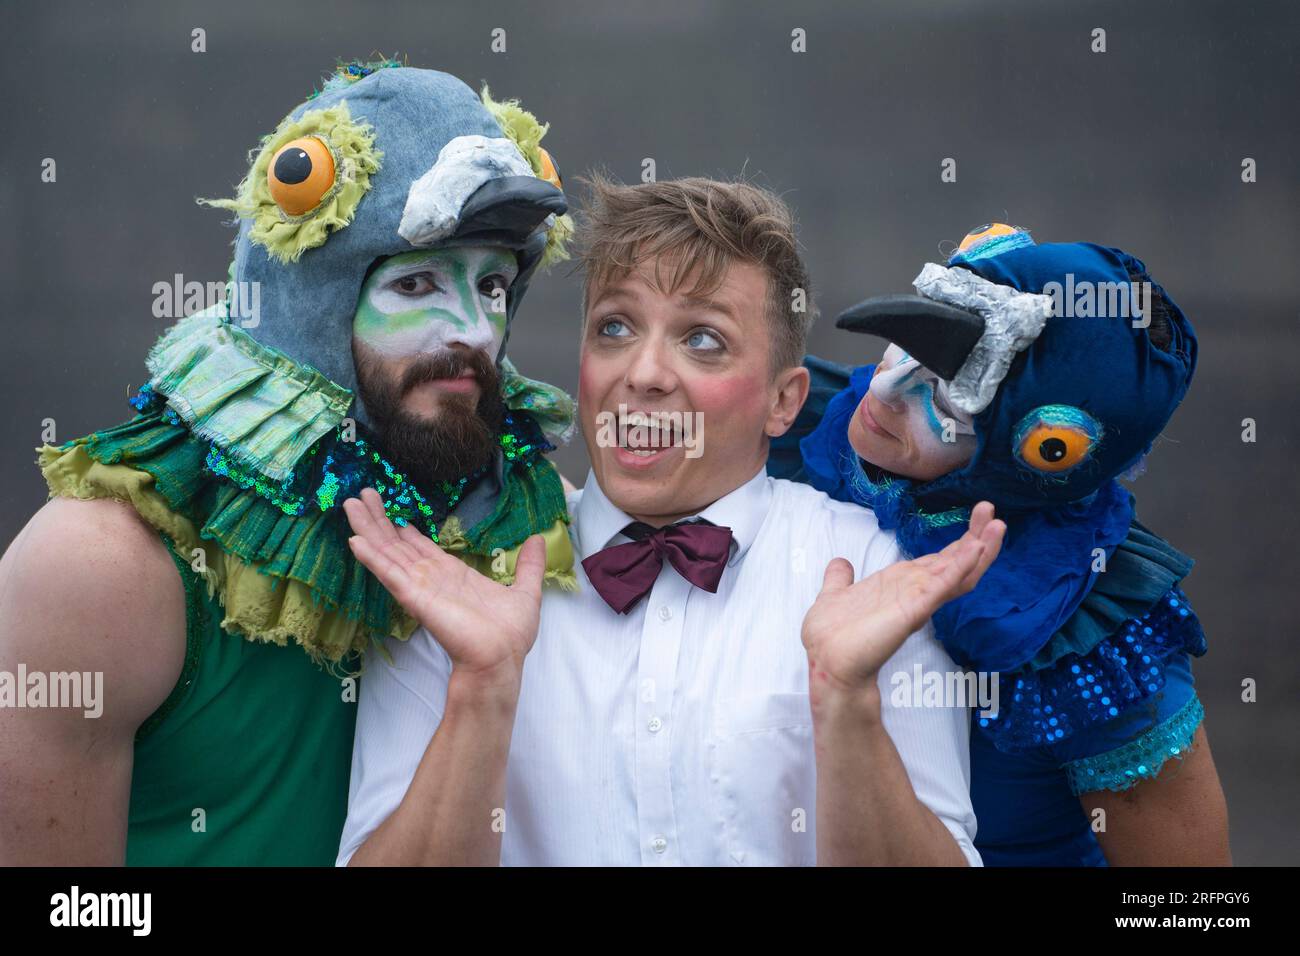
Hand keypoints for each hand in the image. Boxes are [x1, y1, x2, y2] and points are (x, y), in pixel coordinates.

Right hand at [343, 487, 544, 685]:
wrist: (501, 658)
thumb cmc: (510, 633)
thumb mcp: (525, 591)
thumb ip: (529, 565)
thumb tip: (539, 539)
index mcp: (453, 575)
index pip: (422, 548)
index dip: (405, 530)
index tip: (393, 512)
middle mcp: (431, 578)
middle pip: (397, 544)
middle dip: (379, 520)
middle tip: (361, 494)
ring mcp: (420, 586)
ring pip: (388, 552)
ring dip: (369, 528)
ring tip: (350, 505)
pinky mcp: (415, 597)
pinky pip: (389, 574)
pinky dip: (372, 557)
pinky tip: (355, 540)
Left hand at [802, 501, 1004, 693]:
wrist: (828, 662)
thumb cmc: (833, 636)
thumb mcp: (836, 595)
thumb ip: (841, 578)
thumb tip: (841, 563)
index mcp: (902, 585)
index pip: (940, 561)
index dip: (960, 542)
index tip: (977, 519)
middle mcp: (916, 592)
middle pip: (956, 562)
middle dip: (976, 537)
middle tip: (991, 510)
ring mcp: (919, 601)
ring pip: (959, 573)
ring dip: (978, 547)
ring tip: (997, 524)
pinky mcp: (915, 610)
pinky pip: (943, 586)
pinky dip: (961, 567)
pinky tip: (977, 548)